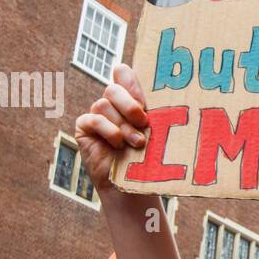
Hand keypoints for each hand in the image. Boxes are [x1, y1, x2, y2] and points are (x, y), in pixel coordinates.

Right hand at [76, 64, 149, 191]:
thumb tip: (174, 95)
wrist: (133, 186)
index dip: (131, 81)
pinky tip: (118, 144)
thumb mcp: (156, 131)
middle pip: (113, 87)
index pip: (122, 72)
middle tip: (144, 122)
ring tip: (137, 143)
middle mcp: (111, 103)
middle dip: (130, 105)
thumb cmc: (149, 158)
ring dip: (124, 126)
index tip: (145, 100)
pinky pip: (94, 119)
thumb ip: (156, 112)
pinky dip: (109, 131)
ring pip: (104, 105)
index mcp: (129, 98)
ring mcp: (96, 114)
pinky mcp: (85, 128)